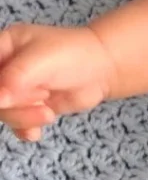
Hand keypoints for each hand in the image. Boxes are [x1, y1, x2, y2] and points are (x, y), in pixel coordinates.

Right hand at [0, 24, 116, 141]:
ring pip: (3, 111)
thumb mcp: (42, 60)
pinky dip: (24, 129)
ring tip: (47, 111)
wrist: (105, 68)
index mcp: (4, 47)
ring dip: (23, 117)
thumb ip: (14, 79)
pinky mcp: (30, 105)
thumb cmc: (75, 54)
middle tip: (40, 97)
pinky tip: (35, 133)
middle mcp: (6, 68)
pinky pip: (15, 123)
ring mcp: (17, 88)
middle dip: (13, 104)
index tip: (5, 99)